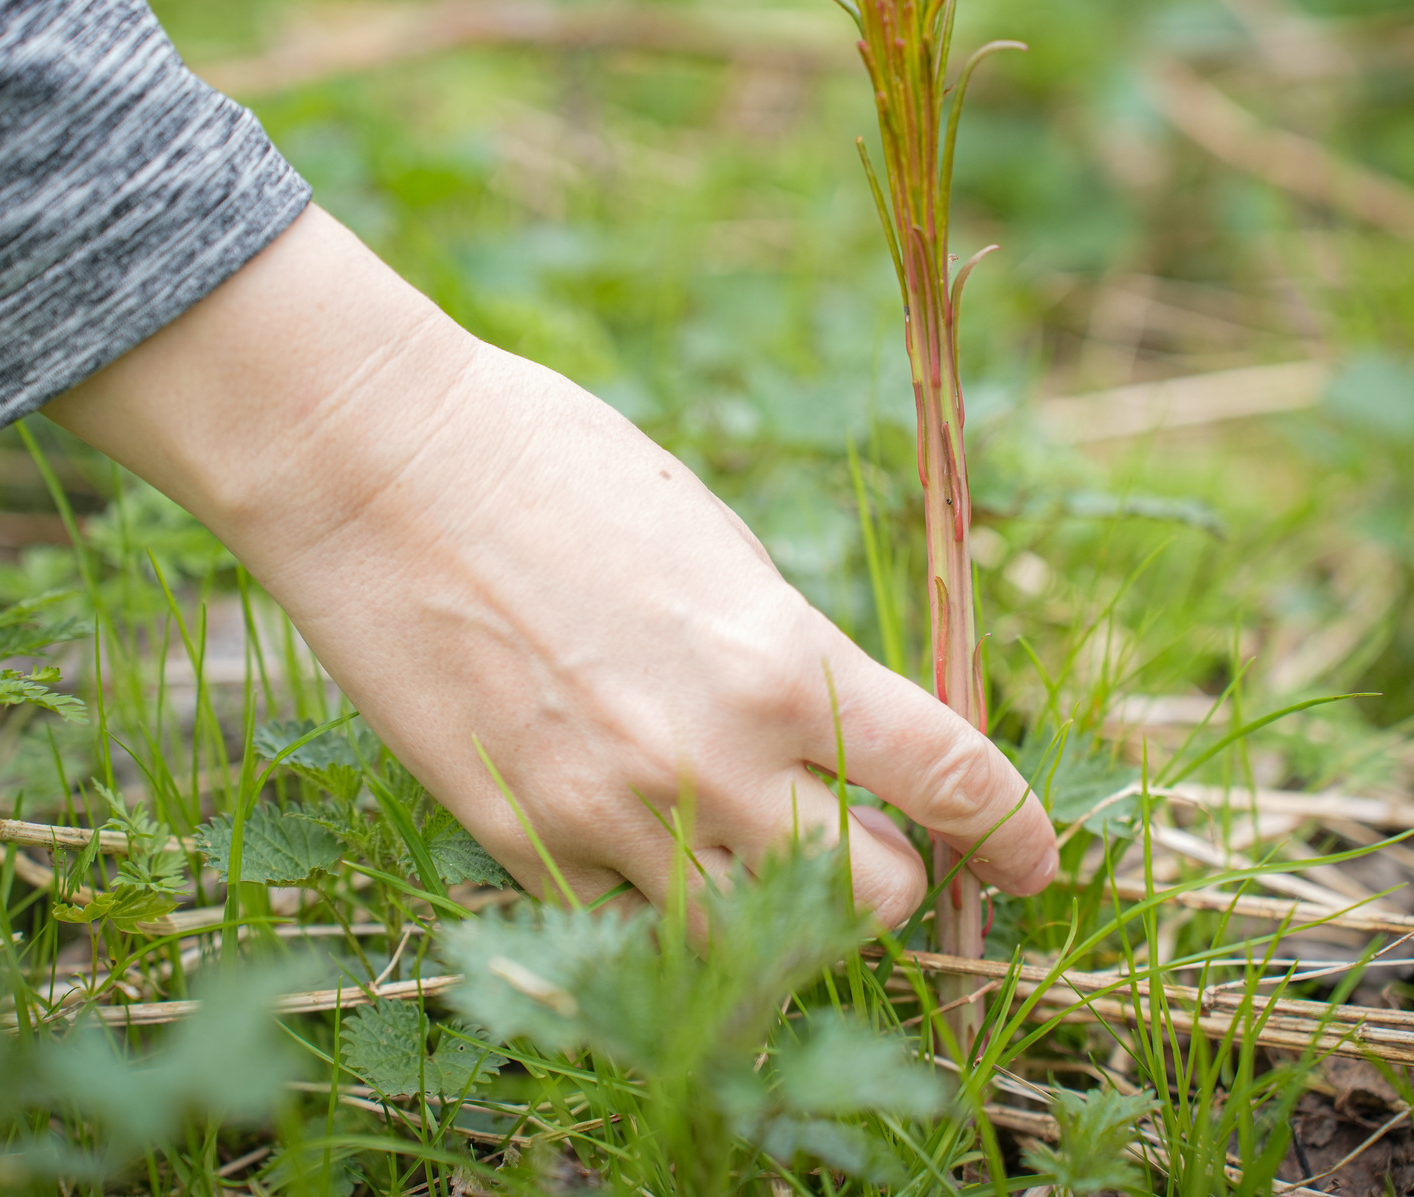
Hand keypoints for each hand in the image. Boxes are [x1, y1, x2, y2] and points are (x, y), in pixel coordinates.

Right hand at [46, 206, 1057, 922]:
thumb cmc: (555, 465)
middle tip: (868, 848)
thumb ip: (789, 654)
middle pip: (873, 901)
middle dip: (890, 882)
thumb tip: (844, 731)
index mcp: (784, 659)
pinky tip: (646, 856)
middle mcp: (715, 759)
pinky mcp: (524, 844)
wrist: (381, 470)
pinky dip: (663, 913)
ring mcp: (615, 815)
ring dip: (782, 920)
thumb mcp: (714, 541)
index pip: (954, 782)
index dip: (1016, 837)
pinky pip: (633, 933)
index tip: (1032, 861)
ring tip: (757, 867)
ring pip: (756, 949)